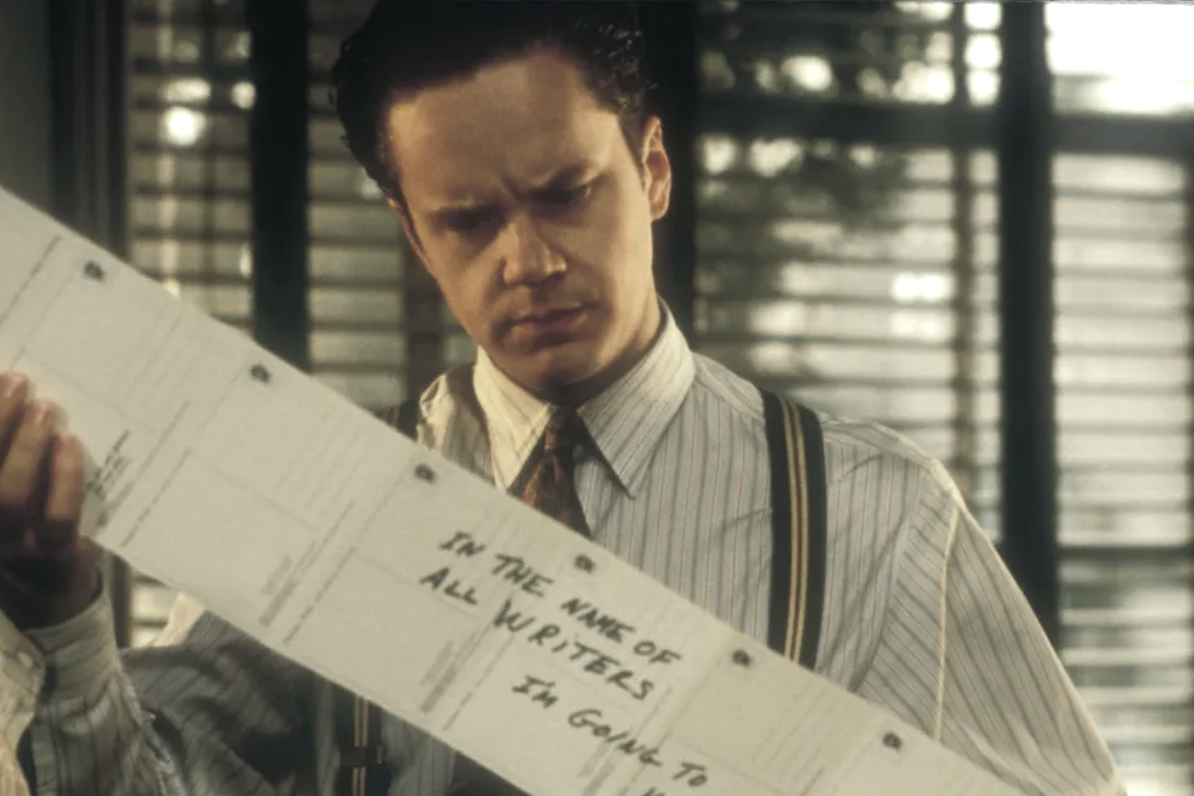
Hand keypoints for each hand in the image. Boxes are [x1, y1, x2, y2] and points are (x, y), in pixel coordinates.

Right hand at [0, 371, 98, 629]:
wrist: (52, 586)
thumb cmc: (31, 514)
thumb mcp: (15, 480)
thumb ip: (13, 447)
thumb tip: (13, 387)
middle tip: (20, 384)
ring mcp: (11, 544)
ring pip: (9, 497)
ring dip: (27, 446)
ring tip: (46, 409)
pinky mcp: (53, 556)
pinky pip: (57, 519)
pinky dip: (64, 478)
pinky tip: (71, 445)